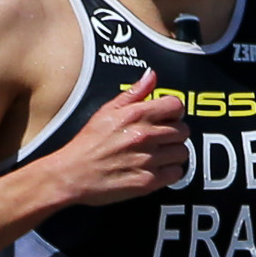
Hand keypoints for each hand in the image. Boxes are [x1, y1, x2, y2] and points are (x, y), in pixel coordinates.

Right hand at [45, 72, 186, 206]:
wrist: (72, 174)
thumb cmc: (87, 144)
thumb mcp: (107, 111)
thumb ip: (133, 92)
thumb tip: (151, 76)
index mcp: (136, 115)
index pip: (176, 105)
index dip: (174, 111)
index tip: (168, 117)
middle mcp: (145, 136)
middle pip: (183, 130)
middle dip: (174, 133)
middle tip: (161, 138)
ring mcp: (148, 159)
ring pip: (182, 152)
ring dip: (173, 153)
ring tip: (159, 155)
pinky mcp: (148, 181)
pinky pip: (176, 173)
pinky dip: (170, 172)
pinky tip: (157, 169)